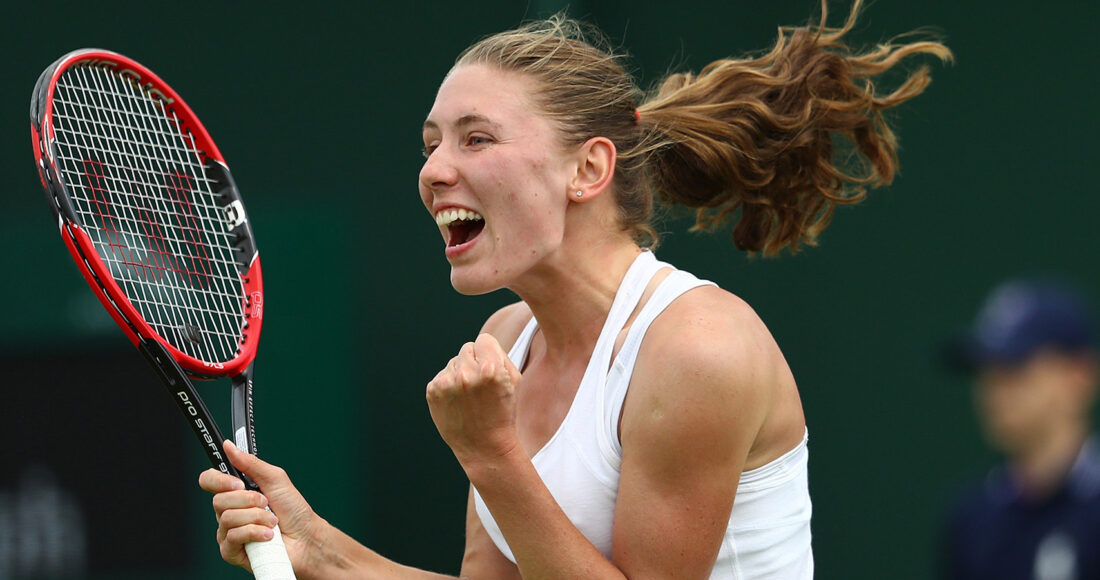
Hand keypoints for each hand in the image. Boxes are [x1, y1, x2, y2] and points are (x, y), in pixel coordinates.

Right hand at [198, 441, 316, 572]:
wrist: (305, 537)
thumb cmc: (293, 509)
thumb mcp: (275, 479)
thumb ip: (250, 463)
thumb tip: (229, 446)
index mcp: (235, 492)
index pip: (209, 481)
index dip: (218, 481)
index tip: (238, 483)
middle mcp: (228, 511)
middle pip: (218, 501)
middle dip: (248, 501)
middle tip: (266, 503)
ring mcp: (227, 532)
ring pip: (227, 518)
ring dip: (257, 517)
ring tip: (271, 521)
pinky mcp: (231, 551)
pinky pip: (233, 537)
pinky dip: (255, 533)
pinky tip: (267, 535)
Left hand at [426, 333, 523, 466]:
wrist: (484, 446)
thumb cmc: (503, 412)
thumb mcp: (514, 381)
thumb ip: (500, 354)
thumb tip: (481, 342)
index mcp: (490, 369)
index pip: (483, 340)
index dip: (489, 353)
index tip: (490, 369)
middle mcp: (467, 374)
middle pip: (467, 348)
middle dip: (474, 362)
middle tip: (481, 386)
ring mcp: (447, 383)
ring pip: (453, 362)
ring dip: (460, 374)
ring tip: (469, 397)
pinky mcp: (433, 392)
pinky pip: (442, 376)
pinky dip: (448, 386)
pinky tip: (458, 403)